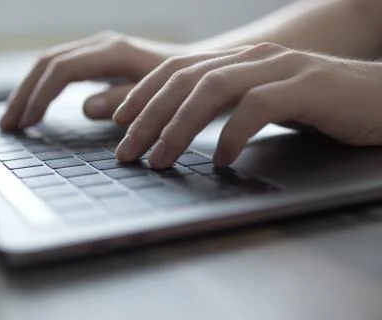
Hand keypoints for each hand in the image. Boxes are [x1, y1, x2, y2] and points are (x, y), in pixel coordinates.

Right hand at [0, 31, 187, 129]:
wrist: (200, 68)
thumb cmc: (183, 86)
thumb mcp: (158, 96)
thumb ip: (124, 101)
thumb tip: (85, 108)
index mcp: (112, 52)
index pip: (61, 71)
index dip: (39, 97)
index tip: (27, 124)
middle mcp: (101, 45)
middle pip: (47, 63)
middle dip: (24, 94)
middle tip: (7, 124)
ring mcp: (99, 50)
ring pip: (50, 64)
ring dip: (29, 90)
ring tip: (14, 117)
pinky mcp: (100, 59)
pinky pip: (62, 69)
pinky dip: (44, 87)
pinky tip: (36, 105)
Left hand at [112, 42, 381, 167]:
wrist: (380, 96)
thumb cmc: (316, 105)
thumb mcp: (260, 102)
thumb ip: (224, 107)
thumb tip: (178, 130)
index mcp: (237, 60)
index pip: (175, 70)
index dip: (142, 94)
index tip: (117, 123)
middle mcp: (252, 57)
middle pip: (184, 80)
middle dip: (148, 117)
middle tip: (126, 152)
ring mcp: (279, 67)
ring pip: (212, 89)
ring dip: (178, 127)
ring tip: (159, 160)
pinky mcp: (307, 85)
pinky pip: (258, 106)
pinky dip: (233, 134)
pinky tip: (221, 160)